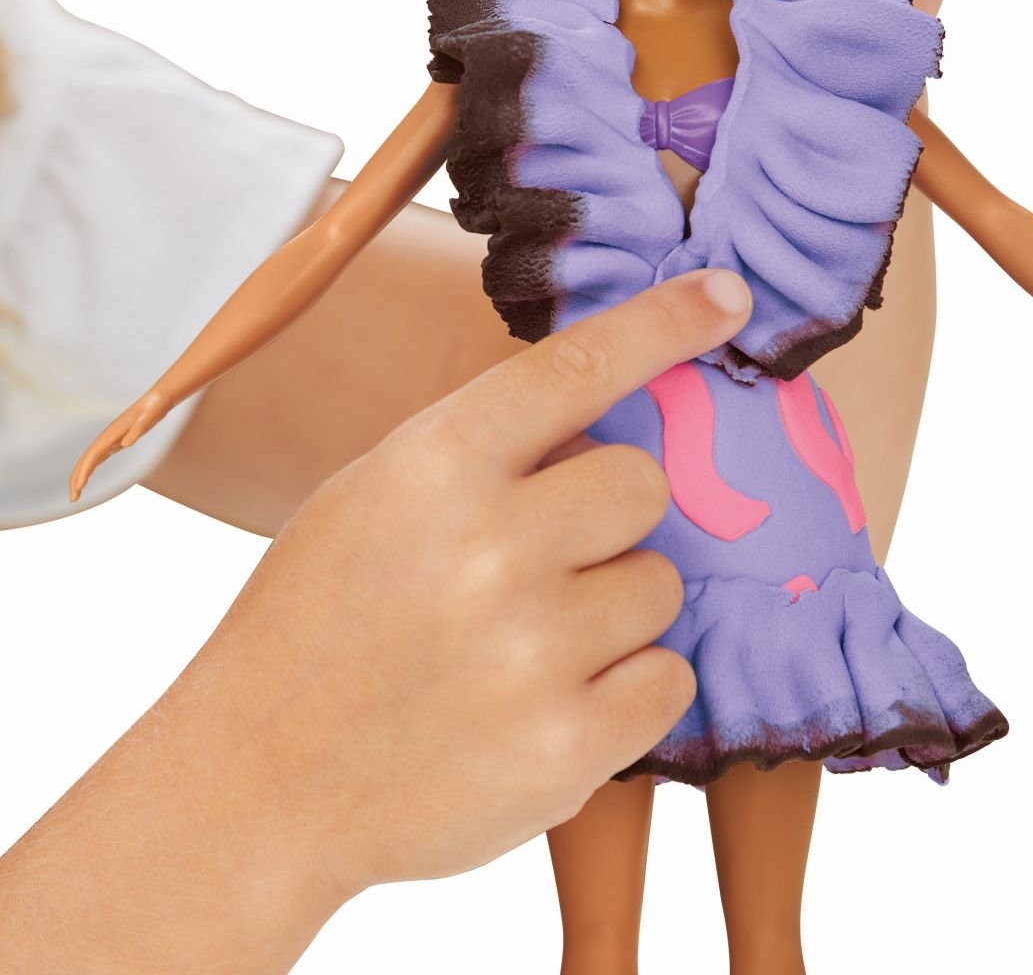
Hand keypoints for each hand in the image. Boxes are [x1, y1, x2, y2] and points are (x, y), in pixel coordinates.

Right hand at [69, 387, 171, 500]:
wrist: (157, 400)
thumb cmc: (153, 408)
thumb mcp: (149, 418)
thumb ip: (138, 430)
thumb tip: (126, 443)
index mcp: (111, 435)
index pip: (92, 457)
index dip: (84, 472)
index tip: (79, 488)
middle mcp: (106, 438)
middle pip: (85, 460)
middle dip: (77, 479)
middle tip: (73, 499)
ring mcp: (109, 440)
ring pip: (89, 460)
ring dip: (80, 476)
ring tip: (76, 494)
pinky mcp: (115, 441)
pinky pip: (98, 458)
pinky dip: (89, 469)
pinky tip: (86, 478)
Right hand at [181, 266, 752, 900]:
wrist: (259, 783)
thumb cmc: (320, 623)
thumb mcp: (373, 498)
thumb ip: (482, 454)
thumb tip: (601, 432)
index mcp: (434, 465)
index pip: (577, 365)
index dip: (666, 321)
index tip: (728, 295)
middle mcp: (490, 545)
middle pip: (642, 482)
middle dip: (610, 517)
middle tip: (545, 562)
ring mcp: (532, 648)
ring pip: (660, 583)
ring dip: (615, 611)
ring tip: (528, 647)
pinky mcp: (567, 746)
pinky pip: (670, 677)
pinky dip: (628, 690)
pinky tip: (553, 703)